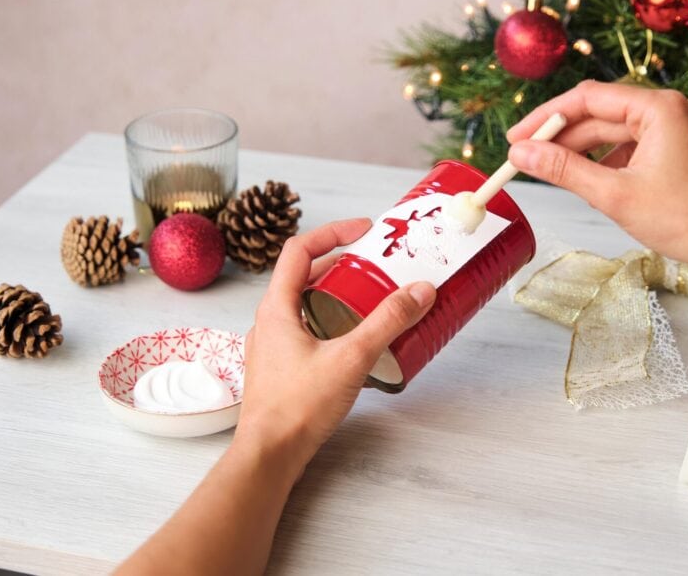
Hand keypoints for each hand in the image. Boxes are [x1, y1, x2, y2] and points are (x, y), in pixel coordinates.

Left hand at [234, 218, 435, 473]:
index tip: (365, 232)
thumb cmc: (297, 408)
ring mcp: (272, 347)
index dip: (333, 232)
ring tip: (372, 302)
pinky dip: (332, 325)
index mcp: (276, 307)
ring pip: (305, 306)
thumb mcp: (351, 357)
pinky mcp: (281, 369)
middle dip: (342, 267)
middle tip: (376, 267)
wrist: (269, 456)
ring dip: (337, 296)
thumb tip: (419, 290)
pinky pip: (307, 332)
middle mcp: (269, 321)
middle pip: (304, 276)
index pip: (299, 249)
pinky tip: (356, 343)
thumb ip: (387, 322)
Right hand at [506, 80, 687, 274]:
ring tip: (551, 170)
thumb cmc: (686, 221)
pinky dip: (609, 159)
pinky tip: (590, 179)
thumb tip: (522, 154)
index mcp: (661, 108)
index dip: (546, 117)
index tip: (516, 137)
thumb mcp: (614, 194)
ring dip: (583, 149)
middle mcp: (674, 108)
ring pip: (617, 130)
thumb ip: (564, 169)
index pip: (588, 98)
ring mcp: (681, 127)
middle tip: (524, 156)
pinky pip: (635, 145)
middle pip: (602, 113)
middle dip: (561, 136)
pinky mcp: (683, 147)